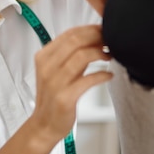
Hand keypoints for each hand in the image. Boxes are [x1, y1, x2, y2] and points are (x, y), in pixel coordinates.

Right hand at [30, 25, 112, 142]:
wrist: (45, 124)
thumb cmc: (54, 96)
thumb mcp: (57, 70)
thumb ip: (71, 55)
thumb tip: (94, 38)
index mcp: (44, 57)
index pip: (68, 34)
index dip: (89, 29)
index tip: (102, 30)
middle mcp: (47, 67)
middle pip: (75, 41)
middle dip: (96, 37)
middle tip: (109, 40)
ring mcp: (55, 82)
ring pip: (82, 56)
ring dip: (100, 53)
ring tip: (110, 56)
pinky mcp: (65, 97)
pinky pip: (88, 80)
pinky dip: (102, 75)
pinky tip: (109, 75)